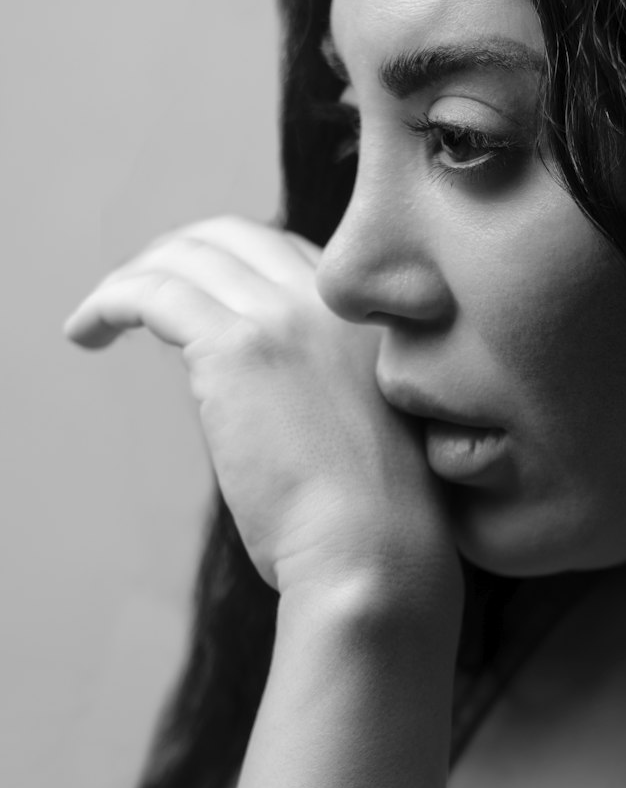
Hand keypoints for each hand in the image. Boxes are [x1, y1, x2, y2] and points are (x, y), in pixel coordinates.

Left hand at [64, 217, 459, 609]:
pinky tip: (87, 331)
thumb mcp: (372, 431)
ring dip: (134, 278)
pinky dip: (111, 301)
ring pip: (187, 258)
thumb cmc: (377, 524)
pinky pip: (154, 293)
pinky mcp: (235, 348)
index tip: (197, 298)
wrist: (376, 550)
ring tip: (99, 319)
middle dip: (179, 255)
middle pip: (235, 237)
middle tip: (140, 292)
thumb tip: (276, 405)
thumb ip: (332, 392)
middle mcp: (330, 300)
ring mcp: (283, 316)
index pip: (287, 255)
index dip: (232, 267)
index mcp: (370, 317)